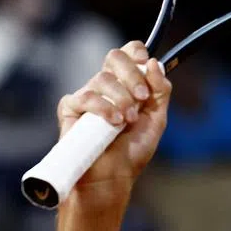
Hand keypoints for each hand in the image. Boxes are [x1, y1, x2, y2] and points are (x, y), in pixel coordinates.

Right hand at [56, 41, 171, 198]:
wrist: (112, 178)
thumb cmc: (132, 151)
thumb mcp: (156, 119)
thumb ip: (160, 91)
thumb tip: (154, 63)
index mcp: (126, 84)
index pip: (129, 52)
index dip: (138, 54)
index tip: (147, 67)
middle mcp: (106, 86)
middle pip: (115, 56)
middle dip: (132, 74)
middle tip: (142, 98)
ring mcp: (88, 96)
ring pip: (103, 78)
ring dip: (122, 98)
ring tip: (128, 121)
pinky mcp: (70, 109)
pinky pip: (86, 97)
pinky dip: (104, 108)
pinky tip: (114, 123)